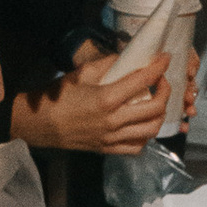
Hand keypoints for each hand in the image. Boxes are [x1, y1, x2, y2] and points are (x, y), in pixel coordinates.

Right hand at [13, 41, 173, 153]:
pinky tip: (143, 124)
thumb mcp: (82, 73)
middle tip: (162, 81)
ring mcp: (112, 138)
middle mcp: (113, 120)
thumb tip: (128, 57)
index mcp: (106, 98)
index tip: (165, 58)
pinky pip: (137, 146)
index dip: (158, 67)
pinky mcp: (108, 149)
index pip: (143, 80)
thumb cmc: (59, 97)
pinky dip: (146, 135)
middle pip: (155, 108)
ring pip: (151, 129)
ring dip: (160, 114)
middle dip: (166, 91)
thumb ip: (108, 64)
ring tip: (157, 103)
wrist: (41, 124)